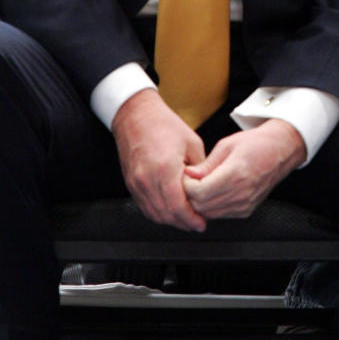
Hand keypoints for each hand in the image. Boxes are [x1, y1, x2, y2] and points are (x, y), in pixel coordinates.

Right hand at [112, 88, 206, 231]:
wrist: (136, 115)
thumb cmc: (164, 124)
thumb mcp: (192, 143)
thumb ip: (200, 169)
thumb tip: (207, 188)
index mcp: (165, 168)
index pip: (178, 206)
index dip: (191, 219)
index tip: (201, 224)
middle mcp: (147, 179)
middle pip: (166, 214)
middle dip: (183, 223)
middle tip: (196, 224)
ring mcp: (136, 183)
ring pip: (154, 214)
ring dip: (170, 220)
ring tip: (185, 220)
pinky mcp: (131, 184)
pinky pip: (144, 206)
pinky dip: (158, 213)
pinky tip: (169, 211)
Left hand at [182, 120, 306, 219]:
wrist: (280, 151)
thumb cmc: (255, 143)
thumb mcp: (226, 145)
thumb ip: (206, 164)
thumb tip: (188, 175)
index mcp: (235, 173)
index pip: (199, 192)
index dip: (186, 186)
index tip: (185, 176)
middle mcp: (241, 193)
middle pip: (202, 206)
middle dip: (189, 196)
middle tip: (188, 182)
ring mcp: (245, 204)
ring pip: (209, 214)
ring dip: (199, 203)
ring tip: (199, 186)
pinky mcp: (247, 210)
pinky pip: (220, 215)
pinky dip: (211, 207)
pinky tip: (212, 193)